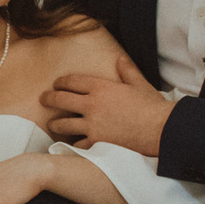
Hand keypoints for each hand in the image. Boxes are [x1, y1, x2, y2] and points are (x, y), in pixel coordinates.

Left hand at [40, 57, 173, 157]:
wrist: (161, 130)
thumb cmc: (153, 107)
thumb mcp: (140, 85)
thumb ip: (127, 71)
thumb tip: (120, 58)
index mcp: (102, 87)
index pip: (73, 81)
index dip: (61, 82)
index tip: (56, 84)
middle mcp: (92, 105)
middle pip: (61, 99)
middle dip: (49, 98)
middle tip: (43, 99)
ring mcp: (92, 125)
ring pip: (63, 124)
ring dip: (55, 124)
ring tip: (53, 125)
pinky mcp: (96, 143)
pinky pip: (77, 144)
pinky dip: (73, 144)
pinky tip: (70, 144)